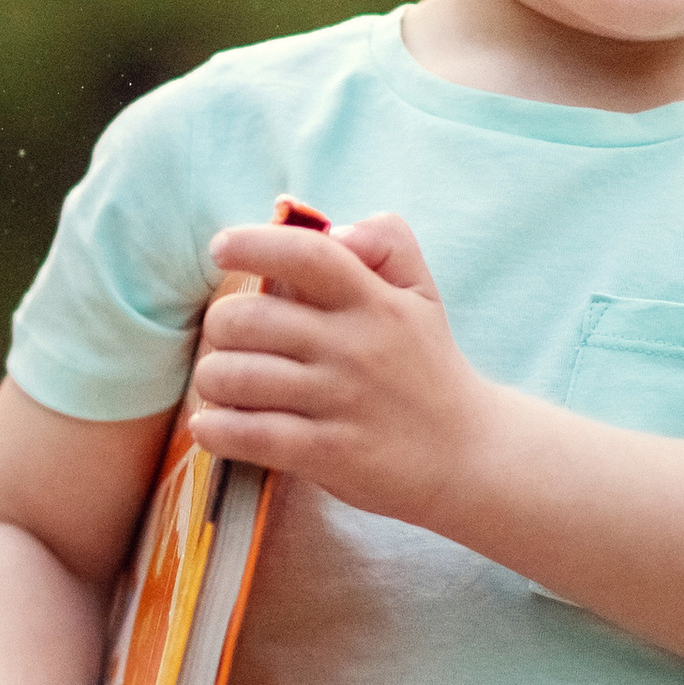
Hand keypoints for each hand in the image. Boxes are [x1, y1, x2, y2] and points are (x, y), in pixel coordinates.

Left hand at [189, 213, 494, 529]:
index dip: (254, 244)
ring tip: (222, 384)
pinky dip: (215, 429)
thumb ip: (385, 242)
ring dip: (212, 379)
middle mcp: (356, 347)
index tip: (221, 247)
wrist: (470, 455)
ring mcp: (341, 402)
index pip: (307, 254)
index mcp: (374, 301)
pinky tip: (212, 425)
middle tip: (228, 339)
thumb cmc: (428, 368)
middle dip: (220, 327)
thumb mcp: (422, 294)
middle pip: (248, 319)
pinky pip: (250, 435)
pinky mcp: (329, 453)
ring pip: (238, 377)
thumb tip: (333, 229)